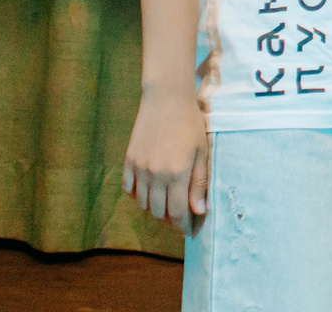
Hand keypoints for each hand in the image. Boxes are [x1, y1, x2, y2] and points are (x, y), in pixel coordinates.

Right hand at [123, 86, 210, 234]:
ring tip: (167, 204)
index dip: (183, 226)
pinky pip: (129, 189)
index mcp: (177, 174)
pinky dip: (138, 195)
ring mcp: (139, 169)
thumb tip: (199, 211)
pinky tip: (150, 190)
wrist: (166, 100)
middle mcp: (156, 175)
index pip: (178, 212)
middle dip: (170, 219)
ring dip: (155, 208)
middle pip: (159, 212)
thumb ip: (199, 183)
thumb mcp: (202, 152)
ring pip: (143, 203)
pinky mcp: (128, 161)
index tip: (189, 231)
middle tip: (180, 217)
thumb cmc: (190, 124)